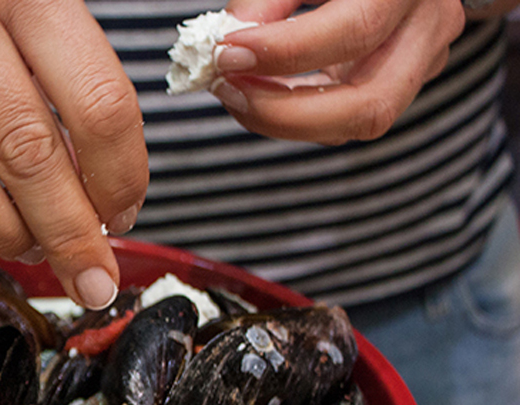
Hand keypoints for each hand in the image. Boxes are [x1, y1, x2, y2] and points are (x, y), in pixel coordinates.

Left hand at [212, 0, 466, 143]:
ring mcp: (424, 61)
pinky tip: (257, 93)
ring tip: (234, 91)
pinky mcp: (401, 80)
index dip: (283, 51)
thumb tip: (231, 47)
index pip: (355, 31)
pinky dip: (294, 112)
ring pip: (357, 123)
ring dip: (283, 119)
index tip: (227, 52)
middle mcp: (430, 27)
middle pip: (369, 104)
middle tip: (227, 89)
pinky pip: (344, 115)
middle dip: (284, 112)